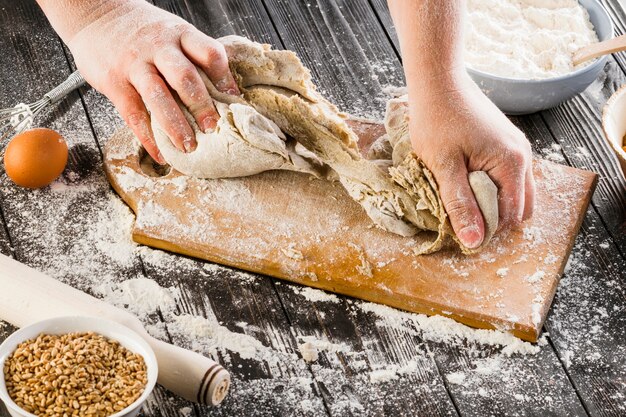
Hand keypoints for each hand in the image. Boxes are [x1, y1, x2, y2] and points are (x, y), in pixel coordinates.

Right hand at [46, 0, 239, 162]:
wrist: (95, 14)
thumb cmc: (142, 31)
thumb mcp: (172, 32)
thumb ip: (193, 56)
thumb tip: (225, 91)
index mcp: (180, 34)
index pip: (209, 54)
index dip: (225, 78)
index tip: (234, 101)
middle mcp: (159, 47)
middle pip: (185, 77)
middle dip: (202, 106)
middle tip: (213, 128)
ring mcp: (135, 64)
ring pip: (159, 96)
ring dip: (176, 125)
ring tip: (189, 146)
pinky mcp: (115, 82)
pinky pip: (133, 114)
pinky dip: (148, 138)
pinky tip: (161, 154)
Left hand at [408, 74, 534, 247]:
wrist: (438, 80)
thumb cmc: (437, 120)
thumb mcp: (443, 167)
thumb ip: (459, 204)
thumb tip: (473, 241)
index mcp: (513, 164)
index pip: (510, 215)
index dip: (486, 228)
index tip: (459, 229)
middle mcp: (523, 156)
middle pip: (519, 205)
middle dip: (492, 216)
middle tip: (460, 214)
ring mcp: (517, 146)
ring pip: (514, 190)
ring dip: (490, 200)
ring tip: (460, 196)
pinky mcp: (505, 141)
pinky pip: (506, 175)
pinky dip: (490, 184)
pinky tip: (465, 178)